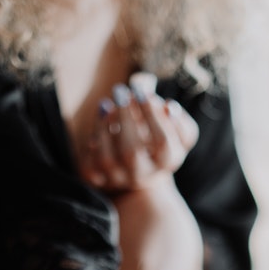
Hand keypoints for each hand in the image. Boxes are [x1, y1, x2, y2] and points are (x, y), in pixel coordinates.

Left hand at [79, 73, 198, 192]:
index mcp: (166, 163)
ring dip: (104, 127)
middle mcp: (142, 176)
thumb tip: (169, 107)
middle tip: (120, 90)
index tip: (143, 92)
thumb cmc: (160, 142)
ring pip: (107, 159)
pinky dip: (92, 139)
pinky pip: (89, 164)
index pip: (162, 143)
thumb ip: (179, 120)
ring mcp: (118, 179)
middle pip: (132, 153)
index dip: (152, 115)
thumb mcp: (176, 133)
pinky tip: (99, 116)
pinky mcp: (98, 179)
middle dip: (125, 118)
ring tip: (106, 103)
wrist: (140, 173)